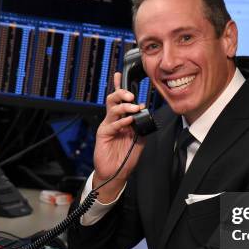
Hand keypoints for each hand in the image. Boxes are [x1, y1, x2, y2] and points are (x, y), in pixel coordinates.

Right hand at [93, 72, 145, 201]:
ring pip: (112, 108)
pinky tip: (129, 121)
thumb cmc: (126, 157)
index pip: (120, 100)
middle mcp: (114, 120)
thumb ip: (141, 127)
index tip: (120, 75)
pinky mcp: (103, 134)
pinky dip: (122, 122)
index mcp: (122, 119)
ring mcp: (108, 126)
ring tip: (133, 107)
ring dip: (124, 106)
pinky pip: (112, 124)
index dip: (119, 86)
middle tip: (131, 95)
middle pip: (114, 99)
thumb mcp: (139, 140)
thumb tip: (145, 114)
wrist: (116, 173)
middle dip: (121, 92)